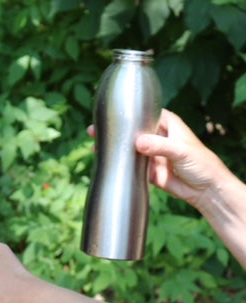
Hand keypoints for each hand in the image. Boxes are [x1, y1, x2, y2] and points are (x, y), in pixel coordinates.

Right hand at [88, 109, 228, 208]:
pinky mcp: (148, 170)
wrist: (206, 191)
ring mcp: (151, 153)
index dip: (129, 112)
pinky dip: (120, 164)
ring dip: (114, 147)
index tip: (111, 111)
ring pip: (129, 148)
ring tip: (96, 146)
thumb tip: (138, 143)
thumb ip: (159, 146)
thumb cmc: (202, 164)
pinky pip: (131, 165)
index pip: (145, 113)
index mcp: (167, 124)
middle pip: (132, 130)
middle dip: (115, 130)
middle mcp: (157, 137)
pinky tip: (106, 161)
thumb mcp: (181, 151)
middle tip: (95, 130)